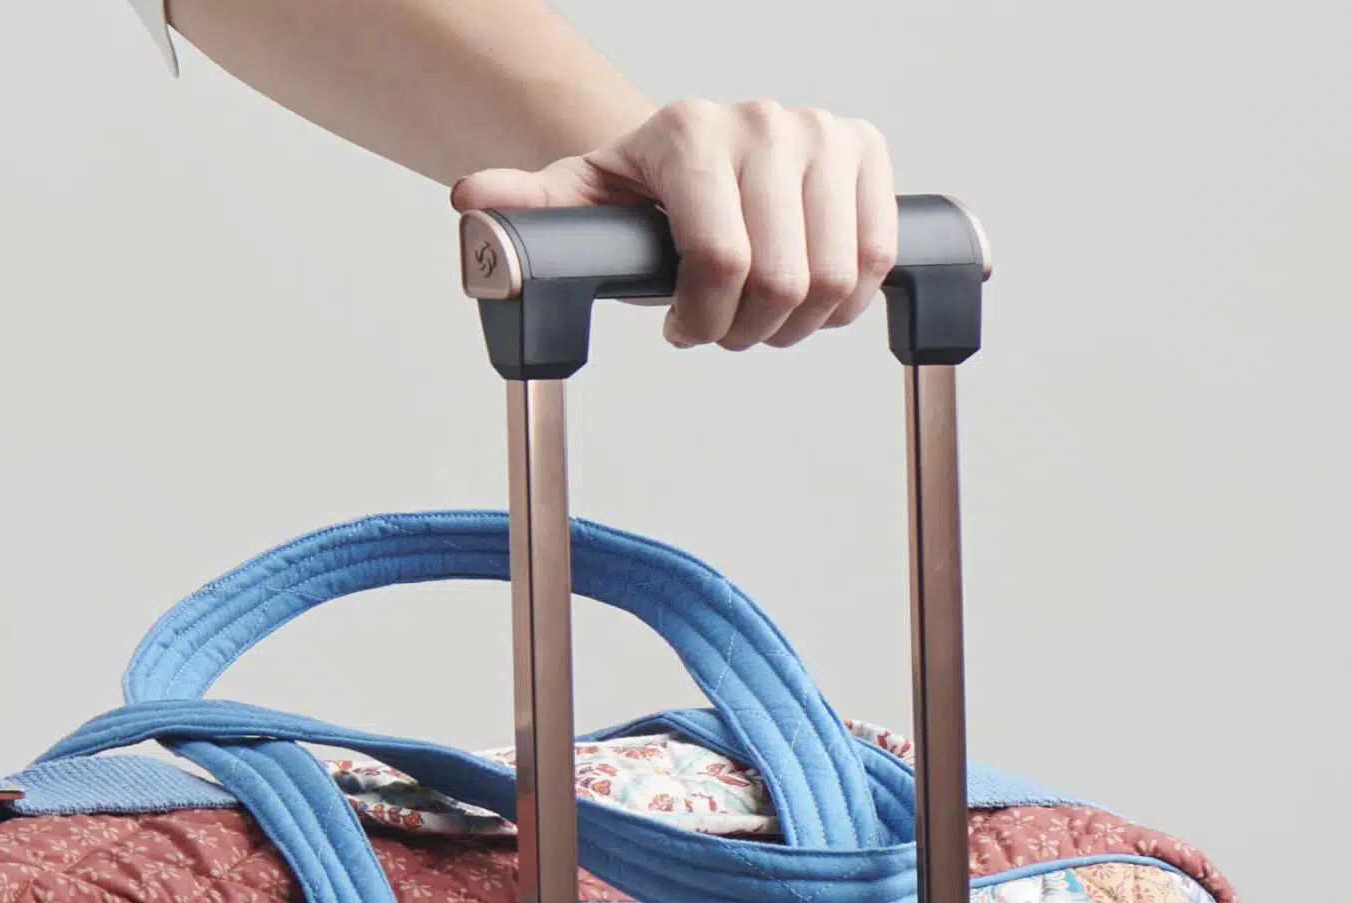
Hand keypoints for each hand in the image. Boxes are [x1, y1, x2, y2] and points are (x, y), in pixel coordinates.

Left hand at [453, 99, 897, 351]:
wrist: (698, 153)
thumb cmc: (641, 192)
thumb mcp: (581, 201)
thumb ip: (532, 210)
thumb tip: (471, 205)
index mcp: (691, 133)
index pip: (720, 259)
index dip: (703, 321)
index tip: (679, 331)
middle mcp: (764, 121)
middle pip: (781, 280)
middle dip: (746, 331)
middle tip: (721, 328)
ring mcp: (823, 132)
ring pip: (835, 280)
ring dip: (796, 325)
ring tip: (760, 314)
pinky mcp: (866, 151)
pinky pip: (880, 259)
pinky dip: (847, 304)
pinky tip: (809, 299)